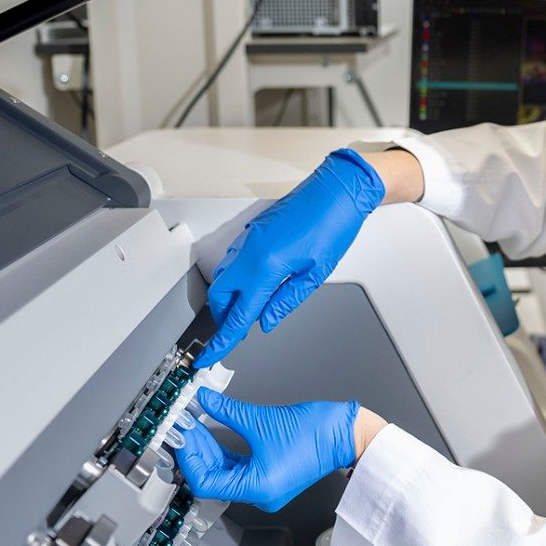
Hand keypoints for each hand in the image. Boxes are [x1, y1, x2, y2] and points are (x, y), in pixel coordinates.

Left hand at [175, 388, 359, 511]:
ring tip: (195, 424)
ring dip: (209, 449)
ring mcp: (265, 486)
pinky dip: (224, 452)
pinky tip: (212, 433)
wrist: (345, 433)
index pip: (206, 482)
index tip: (180, 434)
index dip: (189, 457)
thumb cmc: (316, 432)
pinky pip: (238, 467)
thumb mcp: (262, 419)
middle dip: (196, 449)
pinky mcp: (270, 475)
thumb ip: (226, 411)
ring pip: (224, 472)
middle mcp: (259, 493)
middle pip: (213, 477)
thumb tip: (204, 401)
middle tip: (184, 424)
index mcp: (257, 488)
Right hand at [195, 148, 383, 367]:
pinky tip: (255, 284)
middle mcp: (250, 252)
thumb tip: (267, 320)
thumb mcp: (315, 273)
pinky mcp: (252, 232)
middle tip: (234, 333)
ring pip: (223, 277)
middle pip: (220, 296)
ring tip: (249, 310)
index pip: (239, 313)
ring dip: (229, 298)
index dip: (224, 339)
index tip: (210, 355)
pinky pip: (233, 261)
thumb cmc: (332, 225)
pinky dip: (236, 278)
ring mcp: (247, 240)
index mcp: (267, 267)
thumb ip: (286, 300)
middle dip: (223, 318)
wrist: (336, 189)